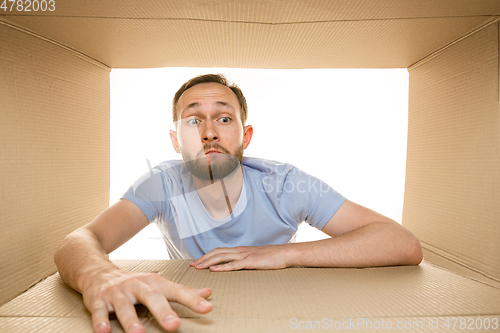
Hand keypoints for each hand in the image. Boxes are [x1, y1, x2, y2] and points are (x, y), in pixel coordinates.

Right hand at [82, 269, 212, 332]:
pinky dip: (101, 321)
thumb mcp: (158, 284)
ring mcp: (117, 292)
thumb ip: (182, 291)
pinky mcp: (98, 299)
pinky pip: (99, 311)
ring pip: (124, 306)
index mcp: (154, 282)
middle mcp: (137, 286)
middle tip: (174, 325)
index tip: (207, 308)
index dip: (192, 299)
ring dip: (131, 320)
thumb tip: (208, 293)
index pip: (176, 291)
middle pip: (151, 297)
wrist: (97, 271)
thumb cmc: (134, 283)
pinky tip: (104, 332)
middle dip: (162, 311)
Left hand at [190, 245, 290, 271]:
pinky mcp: (250, 262)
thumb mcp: (255, 258)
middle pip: (217, 252)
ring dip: (208, 262)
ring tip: (198, 267)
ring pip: (222, 257)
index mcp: (240, 250)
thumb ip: (245, 260)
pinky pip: (233, 264)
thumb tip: (237, 265)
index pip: (220, 251)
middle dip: (203, 258)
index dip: (207, 255)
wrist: (284, 253)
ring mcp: (244, 255)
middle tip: (192, 265)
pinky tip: (214, 270)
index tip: (198, 261)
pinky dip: (222, 267)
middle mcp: (240, 251)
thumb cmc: (272, 257)